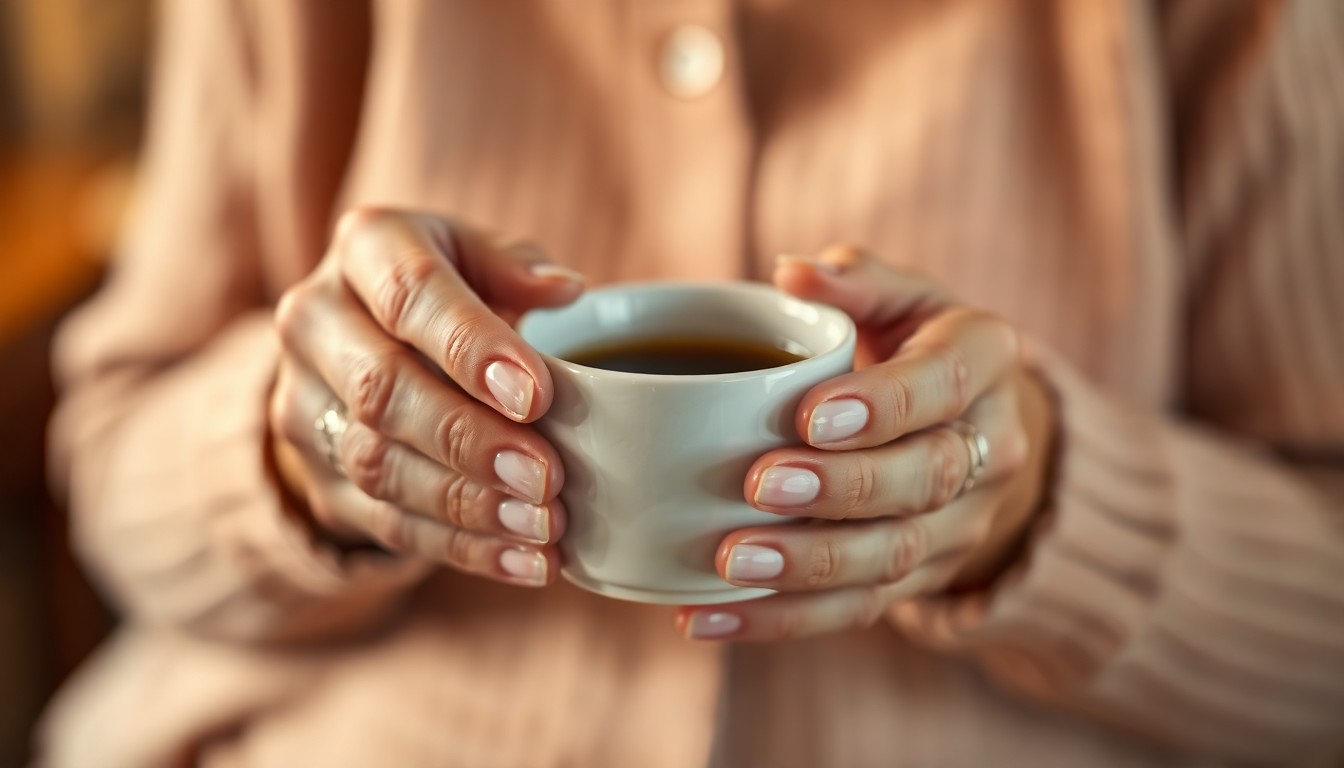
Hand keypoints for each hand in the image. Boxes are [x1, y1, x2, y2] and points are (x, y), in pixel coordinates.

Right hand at [268, 207, 584, 585]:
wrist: (357, 344)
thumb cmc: (445, 292)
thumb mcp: (476, 257)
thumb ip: (515, 268)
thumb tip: (564, 289)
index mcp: (365, 247)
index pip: (411, 295)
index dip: (471, 347)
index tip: (536, 394)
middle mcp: (316, 321)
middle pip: (383, 389)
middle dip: (470, 439)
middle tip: (546, 476)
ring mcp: (304, 403)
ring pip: (380, 465)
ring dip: (469, 505)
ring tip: (544, 527)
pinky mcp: (317, 476)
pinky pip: (385, 522)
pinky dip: (462, 548)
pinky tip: (525, 562)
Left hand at [677, 245, 1055, 639]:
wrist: (975, 429)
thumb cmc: (916, 346)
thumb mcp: (902, 298)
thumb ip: (855, 283)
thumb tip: (793, 273)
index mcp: (985, 362)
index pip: (943, 386)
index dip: (881, 405)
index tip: (809, 414)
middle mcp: (988, 449)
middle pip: (923, 481)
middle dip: (840, 490)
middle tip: (761, 484)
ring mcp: (958, 524)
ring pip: (891, 557)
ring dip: (808, 567)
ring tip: (729, 561)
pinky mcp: (920, 579)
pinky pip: (856, 610)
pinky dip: (780, 619)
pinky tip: (708, 617)